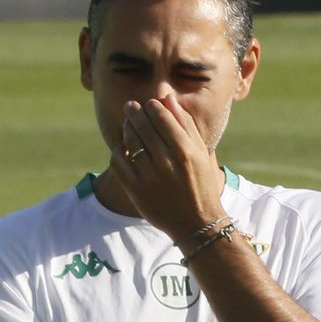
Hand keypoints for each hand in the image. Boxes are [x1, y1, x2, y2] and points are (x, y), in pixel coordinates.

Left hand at [110, 94, 226, 238]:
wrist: (196, 222)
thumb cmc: (201, 183)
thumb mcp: (202, 153)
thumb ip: (186, 125)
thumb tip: (168, 99)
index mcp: (185, 150)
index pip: (160, 116)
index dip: (152, 106)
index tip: (150, 105)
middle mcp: (166, 161)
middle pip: (142, 125)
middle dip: (135, 112)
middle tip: (131, 107)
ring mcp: (149, 175)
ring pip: (129, 140)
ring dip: (126, 128)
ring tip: (129, 124)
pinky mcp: (135, 188)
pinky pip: (118, 161)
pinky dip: (118, 150)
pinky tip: (124, 148)